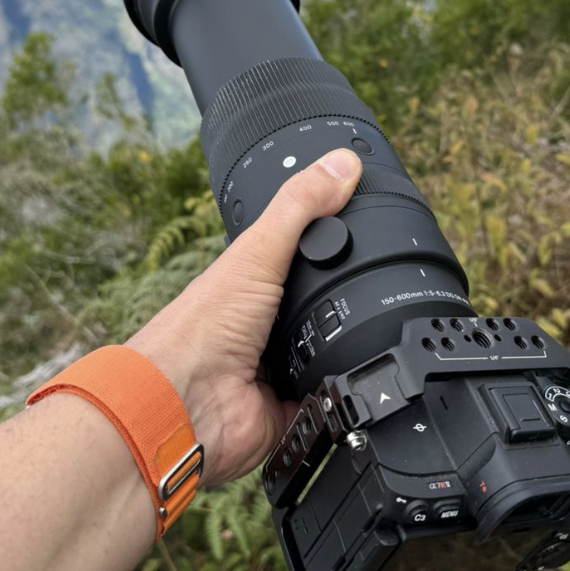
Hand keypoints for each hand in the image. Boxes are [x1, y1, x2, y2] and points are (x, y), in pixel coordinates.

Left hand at [124, 148, 362, 484]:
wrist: (185, 406)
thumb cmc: (202, 328)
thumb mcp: (258, 251)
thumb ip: (301, 207)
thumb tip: (344, 163)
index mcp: (256, 281)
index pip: (305, 252)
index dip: (334, 241)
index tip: (373, 226)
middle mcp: (268, 322)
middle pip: (328, 305)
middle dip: (351, 302)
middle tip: (383, 288)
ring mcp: (282, 367)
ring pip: (336, 352)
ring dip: (351, 348)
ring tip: (374, 335)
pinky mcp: (294, 408)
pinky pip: (335, 400)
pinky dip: (345, 393)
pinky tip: (357, 380)